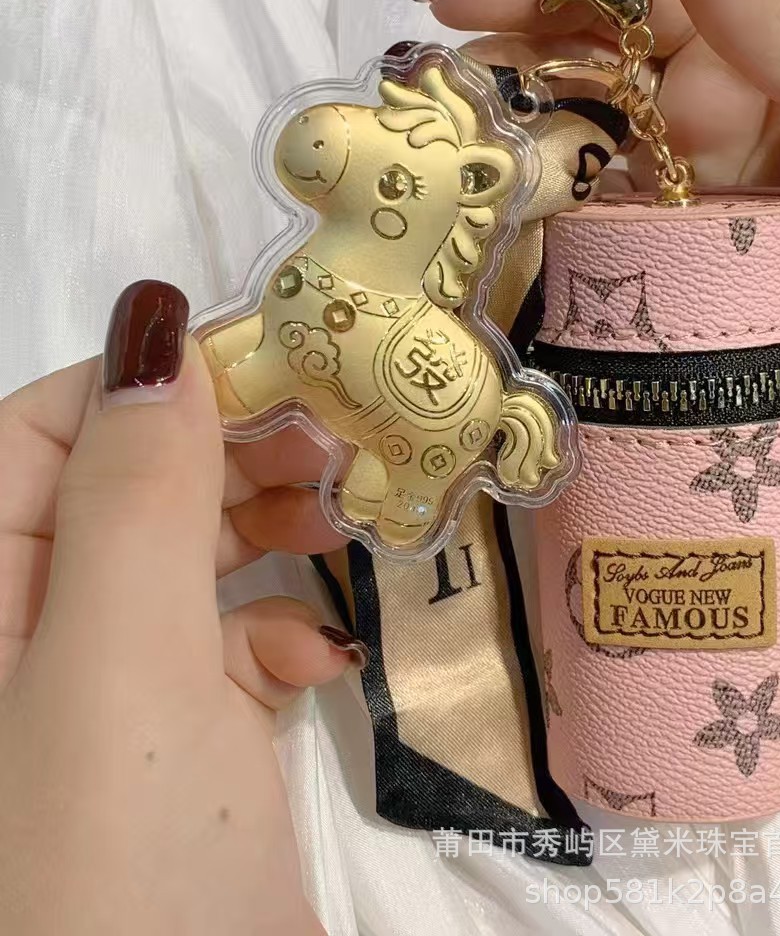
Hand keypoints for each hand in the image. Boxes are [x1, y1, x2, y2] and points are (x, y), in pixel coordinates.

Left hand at [0, 281, 353, 933]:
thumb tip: (158, 318)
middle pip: (126, 484)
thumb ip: (135, 493)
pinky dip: (274, 627)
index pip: (45, 431)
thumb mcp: (120, 668)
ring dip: (264, 528)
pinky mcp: (179, 738)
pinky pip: (222, 637)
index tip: (282, 373)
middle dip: (229, 452)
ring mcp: (105, 689)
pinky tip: (317, 656)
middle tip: (337, 443)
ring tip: (343, 525)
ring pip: (185, 553)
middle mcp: (26, 631)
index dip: (155, 387)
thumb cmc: (118, 866)